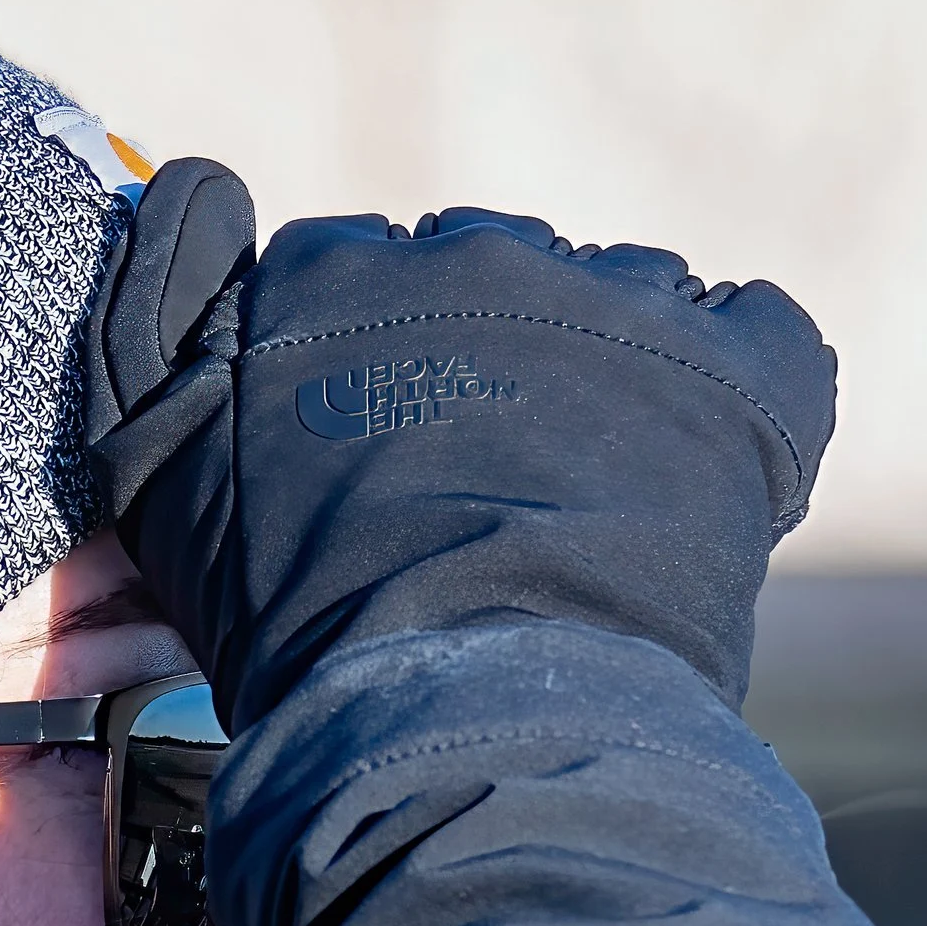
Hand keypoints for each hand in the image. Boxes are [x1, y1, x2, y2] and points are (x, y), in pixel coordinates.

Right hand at [84, 164, 835, 720]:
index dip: (370, 368)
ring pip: (622, 301)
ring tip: (588, 510)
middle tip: (485, 496)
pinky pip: (758, 335)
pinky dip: (737, 398)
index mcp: (334, 271)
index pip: (355, 276)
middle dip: (497, 362)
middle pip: (493, 278)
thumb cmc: (303, 629)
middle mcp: (473, 251)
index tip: (376, 460)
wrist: (462, 714)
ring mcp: (614, 300)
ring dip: (613, 381)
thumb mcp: (174, 488)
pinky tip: (700, 481)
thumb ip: (168, 345)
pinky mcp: (736, 367)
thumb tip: (186, 211)